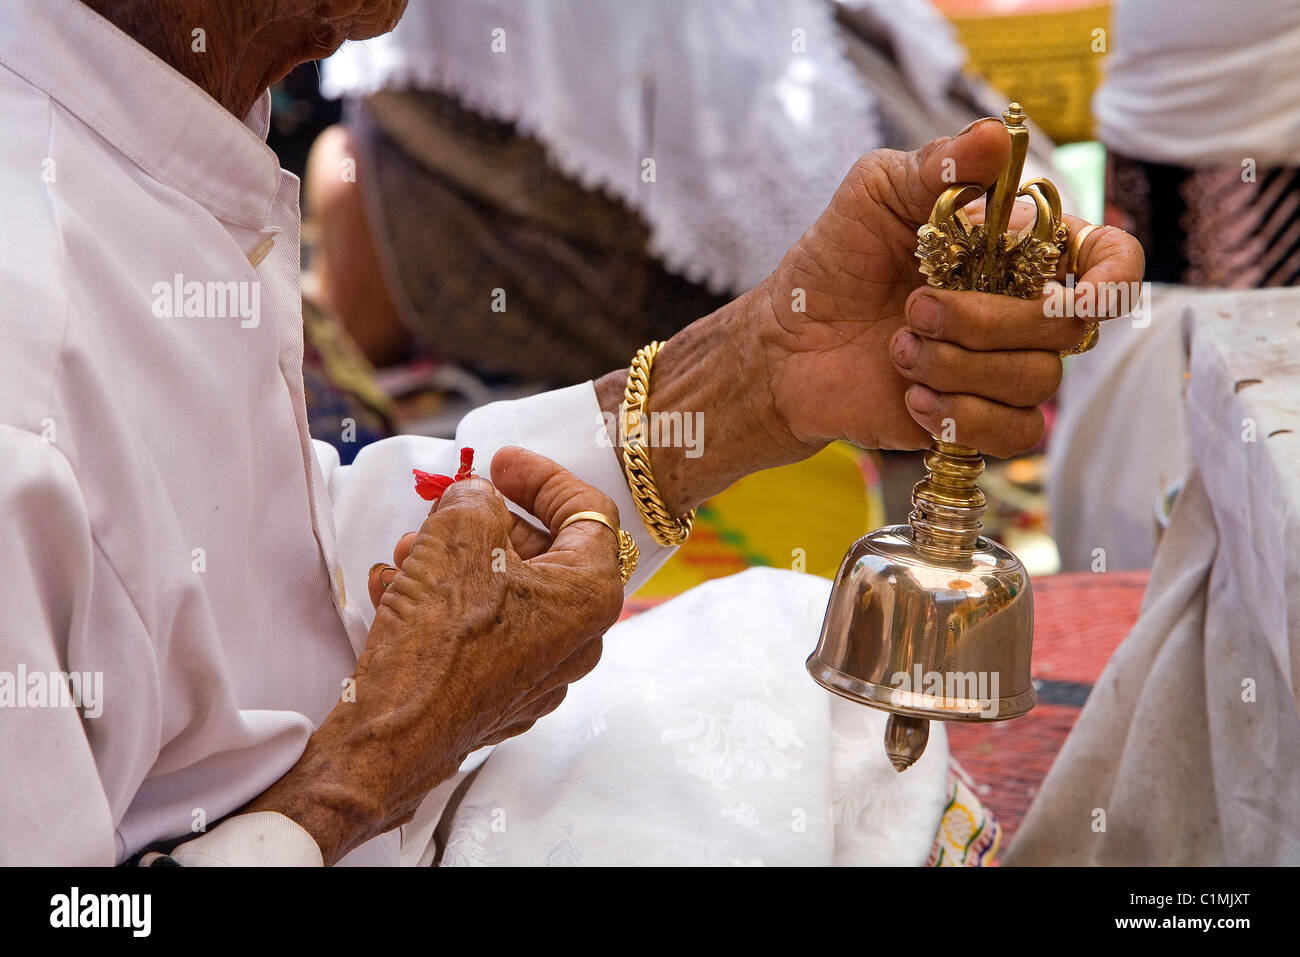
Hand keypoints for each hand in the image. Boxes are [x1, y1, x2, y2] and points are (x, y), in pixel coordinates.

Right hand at [245, 447, 624, 863]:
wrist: (394, 739)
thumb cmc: (439, 637)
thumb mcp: (458, 534)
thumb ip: (477, 498)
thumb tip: (478, 499)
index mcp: (591, 595)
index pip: (587, 511)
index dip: (542, 475)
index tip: (500, 460)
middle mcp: (578, 639)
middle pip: (543, 554)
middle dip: (487, 522)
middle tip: (446, 504)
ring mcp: (541, 674)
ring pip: (504, 593)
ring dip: (455, 560)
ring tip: (406, 549)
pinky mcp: (500, 698)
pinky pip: (482, 632)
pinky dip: (443, 602)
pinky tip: (395, 590)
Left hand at [740, 117, 1144, 457]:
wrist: (786, 341)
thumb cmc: (835, 261)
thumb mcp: (875, 193)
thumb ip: (937, 164)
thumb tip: (999, 136)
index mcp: (1016, 247)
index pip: (1104, 256)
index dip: (1113, 273)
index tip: (1079, 291)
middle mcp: (1021, 307)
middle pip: (1067, 325)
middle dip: (987, 320)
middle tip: (914, 307)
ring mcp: (1002, 367)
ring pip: (1038, 379)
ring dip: (959, 365)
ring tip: (899, 349)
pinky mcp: (978, 419)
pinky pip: (1018, 432)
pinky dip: (967, 417)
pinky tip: (915, 398)